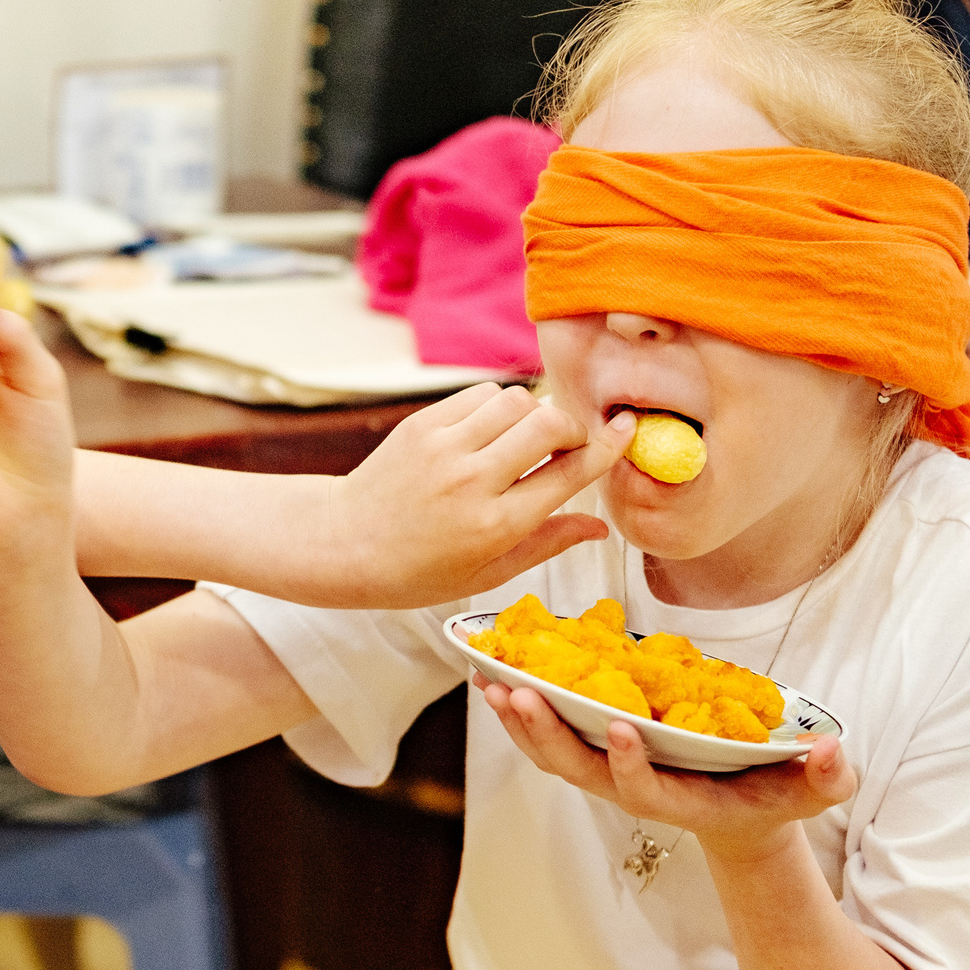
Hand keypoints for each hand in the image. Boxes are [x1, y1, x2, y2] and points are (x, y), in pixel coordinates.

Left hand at [312, 389, 635, 606]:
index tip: (626, 430)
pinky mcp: (422, 424)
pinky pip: (480, 394)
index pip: (569, 474)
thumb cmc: (416, 571)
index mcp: (495, 526)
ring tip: (523, 439)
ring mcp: (444, 448)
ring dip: (533, 414)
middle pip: (549, 424)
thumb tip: (601, 528)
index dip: (607, 448)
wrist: (343, 544)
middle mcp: (472, 482)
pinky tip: (488, 431)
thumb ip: (546, 544)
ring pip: (516, 401)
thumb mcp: (487, 574)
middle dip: (572, 428)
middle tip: (567, 443)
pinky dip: (497, 406)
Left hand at [477, 677, 855, 865]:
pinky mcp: (599, 755)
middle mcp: (636, 788)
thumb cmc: (775, 799)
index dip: (631, 765)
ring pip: (555, 754)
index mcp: (681, 799)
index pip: (646, 789)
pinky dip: (523, 712)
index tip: (622, 730)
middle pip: (580, 769)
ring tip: (491, 682)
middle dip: (547, 734)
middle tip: (518, 694)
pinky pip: (551, 737)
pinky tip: (495, 679)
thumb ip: (826, 776)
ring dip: (522, 722)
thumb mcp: (811, 791)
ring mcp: (611, 774)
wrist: (740, 816)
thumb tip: (833, 752)